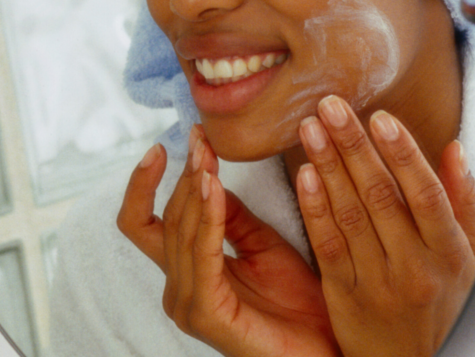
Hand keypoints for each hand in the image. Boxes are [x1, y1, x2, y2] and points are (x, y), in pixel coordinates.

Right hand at [118, 126, 339, 356]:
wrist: (330, 350)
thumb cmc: (302, 305)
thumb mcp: (262, 245)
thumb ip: (230, 216)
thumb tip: (206, 175)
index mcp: (185, 273)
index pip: (144, 222)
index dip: (144, 182)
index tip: (164, 144)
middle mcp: (177, 290)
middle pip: (163, 220)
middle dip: (182, 175)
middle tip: (200, 138)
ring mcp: (187, 305)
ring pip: (177, 232)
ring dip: (193, 189)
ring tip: (207, 156)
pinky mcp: (206, 316)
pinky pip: (200, 255)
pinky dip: (206, 218)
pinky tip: (216, 188)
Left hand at [296, 96, 474, 356]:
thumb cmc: (445, 303)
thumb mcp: (470, 259)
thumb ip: (461, 203)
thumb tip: (453, 149)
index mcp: (448, 253)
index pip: (424, 195)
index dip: (402, 153)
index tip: (379, 117)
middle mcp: (414, 267)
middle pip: (380, 196)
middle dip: (353, 146)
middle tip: (329, 105)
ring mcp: (377, 282)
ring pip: (349, 215)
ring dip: (327, 166)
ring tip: (310, 126)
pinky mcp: (344, 295)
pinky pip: (327, 244)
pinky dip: (314, 207)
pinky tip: (303, 174)